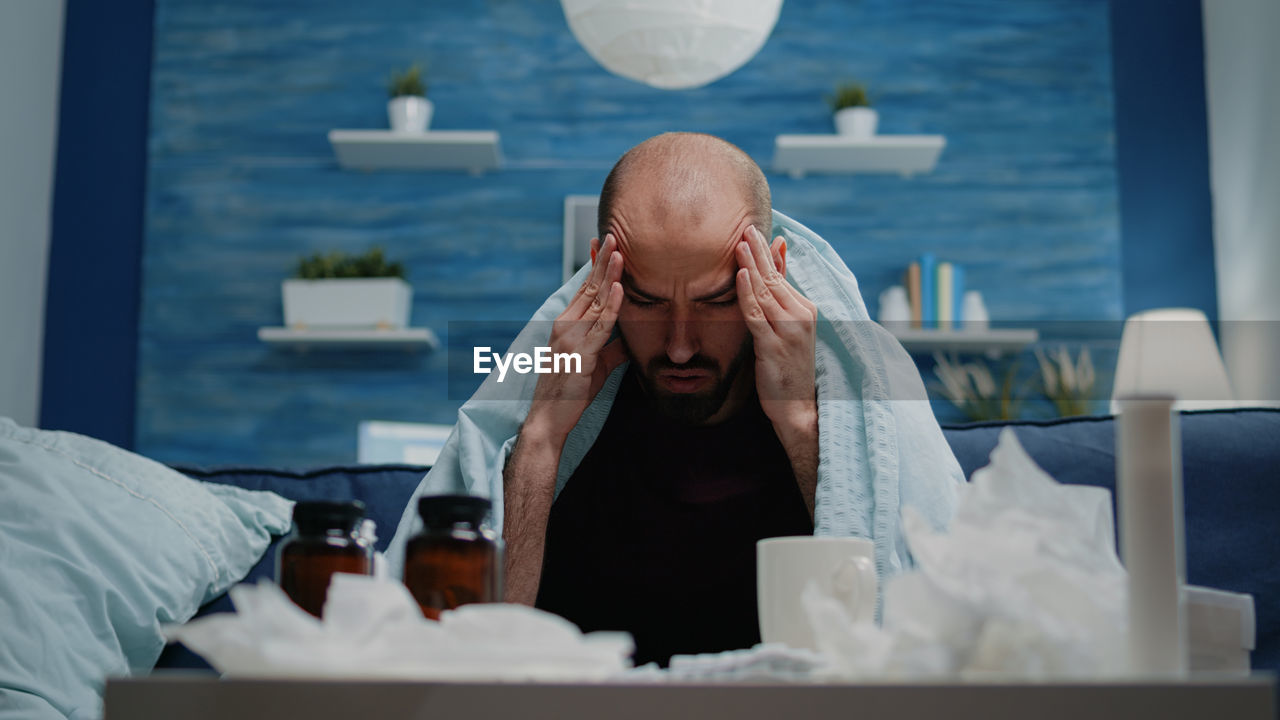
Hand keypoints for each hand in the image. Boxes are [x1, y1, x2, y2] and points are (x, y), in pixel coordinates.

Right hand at [525, 233, 627, 443]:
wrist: (548, 419)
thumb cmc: (570, 393)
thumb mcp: (596, 366)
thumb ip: (611, 349)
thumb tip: (631, 341)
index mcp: (565, 325)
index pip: (583, 289)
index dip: (594, 266)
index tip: (601, 244)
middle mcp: (565, 326)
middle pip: (588, 287)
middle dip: (602, 260)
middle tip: (613, 235)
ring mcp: (571, 338)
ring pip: (595, 300)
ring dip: (609, 274)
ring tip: (620, 251)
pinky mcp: (581, 354)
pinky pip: (600, 325)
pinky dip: (611, 305)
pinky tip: (619, 287)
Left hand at [735, 225, 818, 473]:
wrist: (797, 405)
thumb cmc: (788, 366)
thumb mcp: (787, 326)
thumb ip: (781, 292)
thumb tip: (778, 254)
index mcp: (804, 309)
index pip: (780, 274)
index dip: (766, 252)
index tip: (753, 229)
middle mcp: (800, 316)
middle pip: (773, 278)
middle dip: (759, 251)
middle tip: (745, 226)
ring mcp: (789, 330)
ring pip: (766, 291)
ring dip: (752, 265)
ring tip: (740, 243)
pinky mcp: (774, 345)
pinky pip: (757, 314)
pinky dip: (748, 293)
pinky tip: (740, 276)